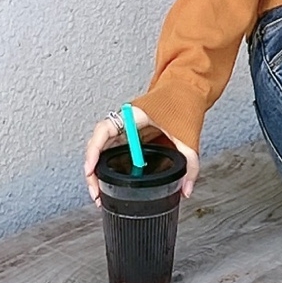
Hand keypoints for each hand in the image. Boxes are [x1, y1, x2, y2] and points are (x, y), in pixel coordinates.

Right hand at [83, 107, 199, 203]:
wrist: (187, 91)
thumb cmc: (182, 103)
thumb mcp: (188, 138)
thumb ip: (190, 165)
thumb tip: (186, 190)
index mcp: (131, 115)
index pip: (104, 131)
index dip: (93, 152)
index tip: (90, 169)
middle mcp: (123, 121)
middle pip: (98, 145)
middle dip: (92, 170)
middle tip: (96, 191)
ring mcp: (124, 128)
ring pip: (102, 149)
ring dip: (97, 170)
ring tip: (98, 191)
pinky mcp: (129, 135)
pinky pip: (112, 150)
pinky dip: (107, 165)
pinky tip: (108, 180)